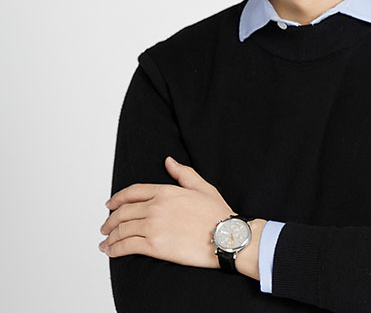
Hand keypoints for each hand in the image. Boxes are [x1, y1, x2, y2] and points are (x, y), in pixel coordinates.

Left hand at [99, 156, 233, 267]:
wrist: (225, 236)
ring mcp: (153, 226)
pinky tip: (111, 251)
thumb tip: (168, 161)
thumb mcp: (202, 187)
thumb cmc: (217, 213)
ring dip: (109, 237)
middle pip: (123, 212)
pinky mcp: (154, 246)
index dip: (117, 199)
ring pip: (122, 230)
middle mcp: (156, 207)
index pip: (132, 193)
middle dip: (110, 220)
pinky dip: (114, 249)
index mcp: (166, 191)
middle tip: (105, 227)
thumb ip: (183, 173)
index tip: (110, 205)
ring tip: (105, 242)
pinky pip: (126, 246)